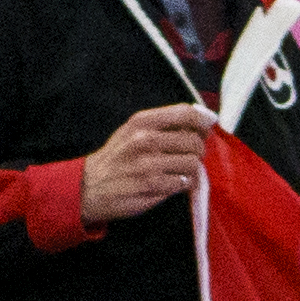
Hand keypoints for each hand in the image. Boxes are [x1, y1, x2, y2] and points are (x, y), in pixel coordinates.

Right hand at [79, 104, 217, 224]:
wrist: (90, 186)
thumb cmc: (117, 157)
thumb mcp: (132, 130)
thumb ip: (162, 122)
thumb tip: (201, 117)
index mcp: (142, 121)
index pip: (185, 114)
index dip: (203, 120)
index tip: (209, 125)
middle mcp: (146, 140)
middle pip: (194, 141)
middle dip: (198, 149)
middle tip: (191, 155)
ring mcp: (150, 164)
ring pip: (193, 163)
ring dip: (193, 169)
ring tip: (181, 170)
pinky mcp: (153, 186)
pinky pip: (185, 182)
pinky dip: (184, 184)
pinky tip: (174, 182)